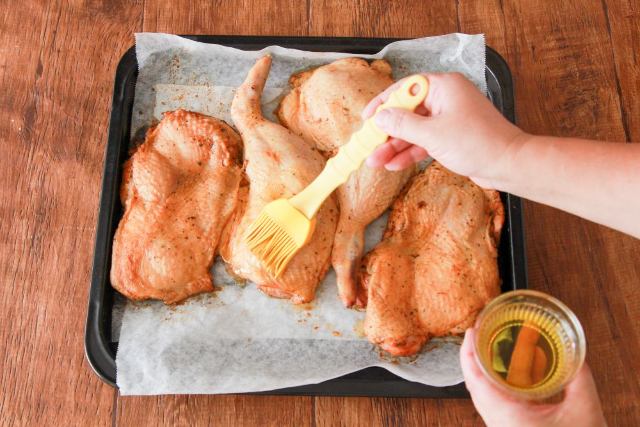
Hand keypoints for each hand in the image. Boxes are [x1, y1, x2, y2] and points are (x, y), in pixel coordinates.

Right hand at [363, 72, 527, 188]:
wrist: (508, 164)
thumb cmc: (477, 143)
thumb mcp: (432, 134)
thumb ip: (403, 124)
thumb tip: (381, 117)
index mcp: (443, 87)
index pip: (405, 89)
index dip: (383, 103)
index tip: (367, 118)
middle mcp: (445, 99)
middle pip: (407, 111)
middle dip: (387, 132)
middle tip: (368, 145)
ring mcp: (449, 118)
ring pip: (414, 130)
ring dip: (395, 146)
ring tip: (375, 161)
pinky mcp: (451, 136)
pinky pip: (424, 141)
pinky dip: (410, 152)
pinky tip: (393, 164)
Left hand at [460, 327, 606, 426]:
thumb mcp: (584, 409)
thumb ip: (578, 377)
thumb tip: (576, 352)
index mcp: (508, 416)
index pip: (477, 381)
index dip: (469, 354)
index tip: (471, 332)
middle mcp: (498, 423)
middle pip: (474, 386)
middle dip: (472, 358)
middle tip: (478, 333)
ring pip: (481, 396)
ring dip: (480, 371)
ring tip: (486, 348)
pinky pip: (492, 404)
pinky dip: (492, 385)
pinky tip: (502, 375)